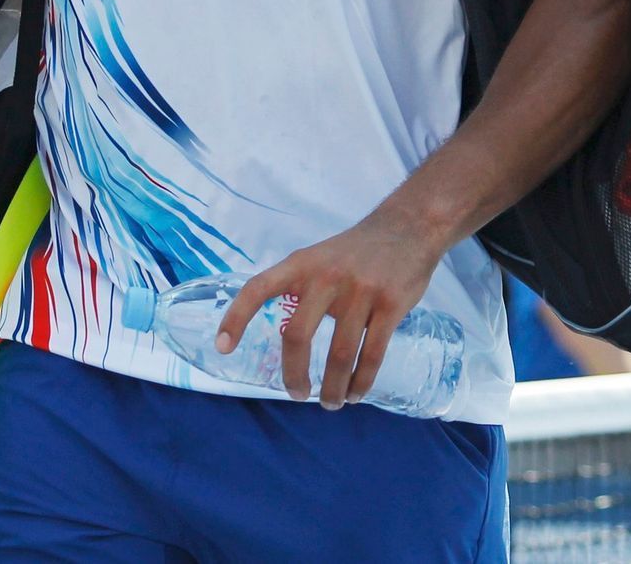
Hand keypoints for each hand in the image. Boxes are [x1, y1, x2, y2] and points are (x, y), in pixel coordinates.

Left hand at [215, 202, 445, 409]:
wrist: (408, 227)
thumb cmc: (356, 251)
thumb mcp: (319, 257)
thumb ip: (300, 288)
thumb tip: (286, 339)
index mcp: (301, 264)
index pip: (258, 288)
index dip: (236, 317)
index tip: (222, 347)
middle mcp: (326, 276)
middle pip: (298, 335)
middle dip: (294, 374)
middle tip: (297, 394)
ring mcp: (361, 291)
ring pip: (340, 354)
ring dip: (334, 388)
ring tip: (331, 403)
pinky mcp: (391, 305)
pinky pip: (373, 354)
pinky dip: (362, 382)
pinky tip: (357, 393)